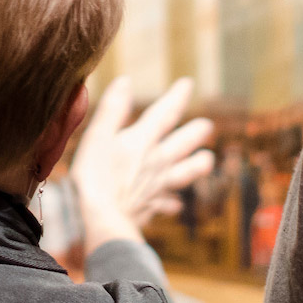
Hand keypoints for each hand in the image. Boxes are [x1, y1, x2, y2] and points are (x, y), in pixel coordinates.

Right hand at [70, 77, 214, 249]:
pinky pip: (167, 204)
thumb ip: (112, 110)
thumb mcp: (96, 136)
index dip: (177, 97)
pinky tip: (176, 205)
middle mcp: (156, 162)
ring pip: (184, 174)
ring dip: (197, 165)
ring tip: (208, 160)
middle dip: (195, 132)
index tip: (188, 83)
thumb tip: (125, 81)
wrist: (101, 220)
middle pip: (182, 143)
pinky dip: (172, 203)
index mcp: (142, 140)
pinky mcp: (150, 207)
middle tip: (208, 125)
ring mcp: (156, 186)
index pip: (165, 113)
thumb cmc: (94, 177)